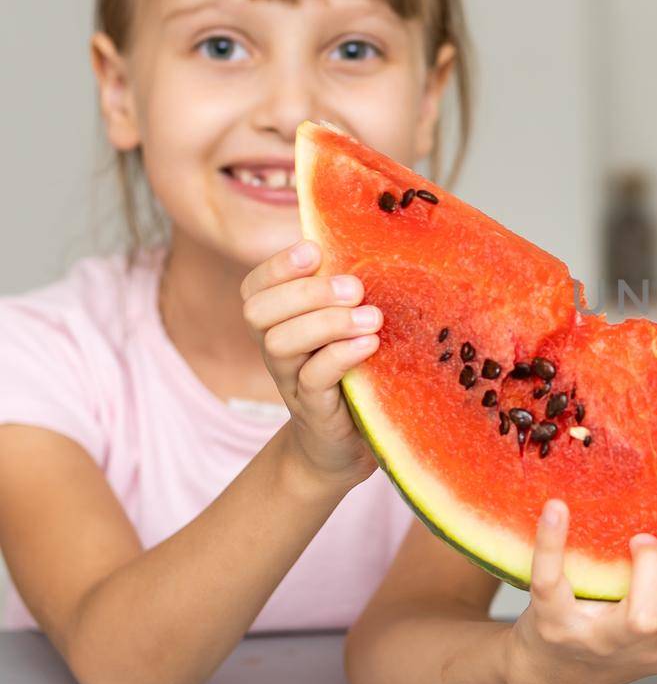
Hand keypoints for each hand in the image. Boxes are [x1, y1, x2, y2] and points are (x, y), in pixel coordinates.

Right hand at [241, 240, 382, 486]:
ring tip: (370, 317)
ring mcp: (290, 381)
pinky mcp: (313, 410)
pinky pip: (313, 379)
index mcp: (280, 323)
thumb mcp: (345, 328)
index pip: (255, 287)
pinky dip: (340, 356)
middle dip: (305, 291)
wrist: (344, 445)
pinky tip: (369, 344)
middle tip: (354, 287)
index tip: (314, 250)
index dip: (277, 266)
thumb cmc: (351, 373)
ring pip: (279, 343)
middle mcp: (277, 350)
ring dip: (326, 322)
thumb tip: (373, 238)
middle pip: (258, 311)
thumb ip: (345, 294)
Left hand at [504, 500, 656, 683]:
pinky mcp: (557, 626)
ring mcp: (605, 642)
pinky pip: (552, 586)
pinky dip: (552, 545)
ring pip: (644, 618)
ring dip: (650, 564)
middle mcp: (655, 648)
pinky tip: (557, 509)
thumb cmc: (625, 633)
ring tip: (641, 538)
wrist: (556, 670)